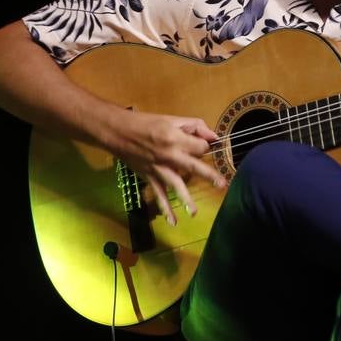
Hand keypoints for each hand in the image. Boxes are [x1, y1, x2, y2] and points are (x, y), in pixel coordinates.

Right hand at [105, 111, 224, 224]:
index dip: (205, 147)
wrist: (118, 132)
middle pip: (194, 166)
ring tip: (194, 213)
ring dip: (185, 199)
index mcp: (175, 138)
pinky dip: (164, 208)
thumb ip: (195, 127)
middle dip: (209, 175)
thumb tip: (214, 138)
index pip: (200, 147)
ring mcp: (159, 168)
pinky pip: (159, 194)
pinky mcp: (149, 177)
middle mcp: (169, 155)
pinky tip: (172, 221)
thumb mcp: (172, 119)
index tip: (203, 146)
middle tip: (222, 185)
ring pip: (175, 185)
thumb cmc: (146, 122)